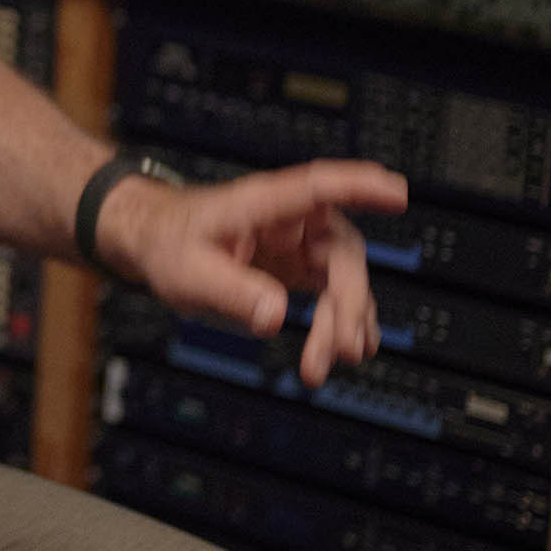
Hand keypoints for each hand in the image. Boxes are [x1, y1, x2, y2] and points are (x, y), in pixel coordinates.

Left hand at [93, 158, 408, 387]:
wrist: (153, 245)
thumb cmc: (168, 244)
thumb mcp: (188, 272)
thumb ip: (230, 292)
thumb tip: (275, 316)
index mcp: (263, 204)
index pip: (319, 187)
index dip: (359, 186)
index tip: (397, 192)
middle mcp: (291, 220)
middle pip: (342, 254)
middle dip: (347, 304)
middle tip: (339, 350)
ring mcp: (299, 244)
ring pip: (343, 280)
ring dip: (344, 322)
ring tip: (326, 364)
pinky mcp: (299, 268)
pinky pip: (333, 294)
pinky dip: (340, 323)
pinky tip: (344, 351)